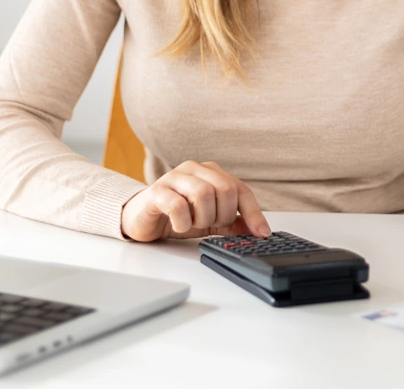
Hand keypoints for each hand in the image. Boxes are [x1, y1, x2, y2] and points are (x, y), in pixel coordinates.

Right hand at [120, 160, 271, 242]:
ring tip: (193, 224)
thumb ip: (232, 222)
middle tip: (210, 224)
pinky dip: (183, 222)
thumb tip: (258, 230)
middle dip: (222, 215)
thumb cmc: (176, 214)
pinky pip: (178, 206)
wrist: (141, 217)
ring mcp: (174, 177)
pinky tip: (179, 225)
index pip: (240, 189)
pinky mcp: (156, 191)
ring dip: (202, 218)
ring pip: (203, 194)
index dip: (253, 213)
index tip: (262, 233)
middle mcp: (194, 169)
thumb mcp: (210, 220)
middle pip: (225, 189)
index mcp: (210, 172)